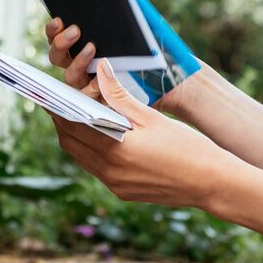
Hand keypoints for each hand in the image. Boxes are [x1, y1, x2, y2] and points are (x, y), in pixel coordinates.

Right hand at [44, 0, 205, 111]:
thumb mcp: (141, 23)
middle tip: (75, 30)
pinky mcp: (103, 101)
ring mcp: (91, 83)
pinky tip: (100, 80)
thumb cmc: (157, 49)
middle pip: (58, 56)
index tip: (59, 18)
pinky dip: (91, 86)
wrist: (177, 81)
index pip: (59, 36)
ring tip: (92, 49)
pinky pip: (87, 96)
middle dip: (62, 42)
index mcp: (85, 43)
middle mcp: (84, 64)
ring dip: (77, 62)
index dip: (54, 29)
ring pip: (70, 76)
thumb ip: (125, 4)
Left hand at [49, 57, 234, 208]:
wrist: (212, 184)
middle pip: (72, 144)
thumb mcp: (152, 118)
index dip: (58, 108)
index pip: (72, 126)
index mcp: (115, 151)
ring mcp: (116, 185)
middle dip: (63, 122)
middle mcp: (110, 173)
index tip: (50, 93)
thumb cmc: (187, 147)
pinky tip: (102, 135)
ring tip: (79, 115)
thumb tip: (102, 70)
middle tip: (61, 101)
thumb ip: (120, 96)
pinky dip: (93, 151)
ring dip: (77, 137)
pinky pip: (98, 169)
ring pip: (83, 158)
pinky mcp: (124, 193)